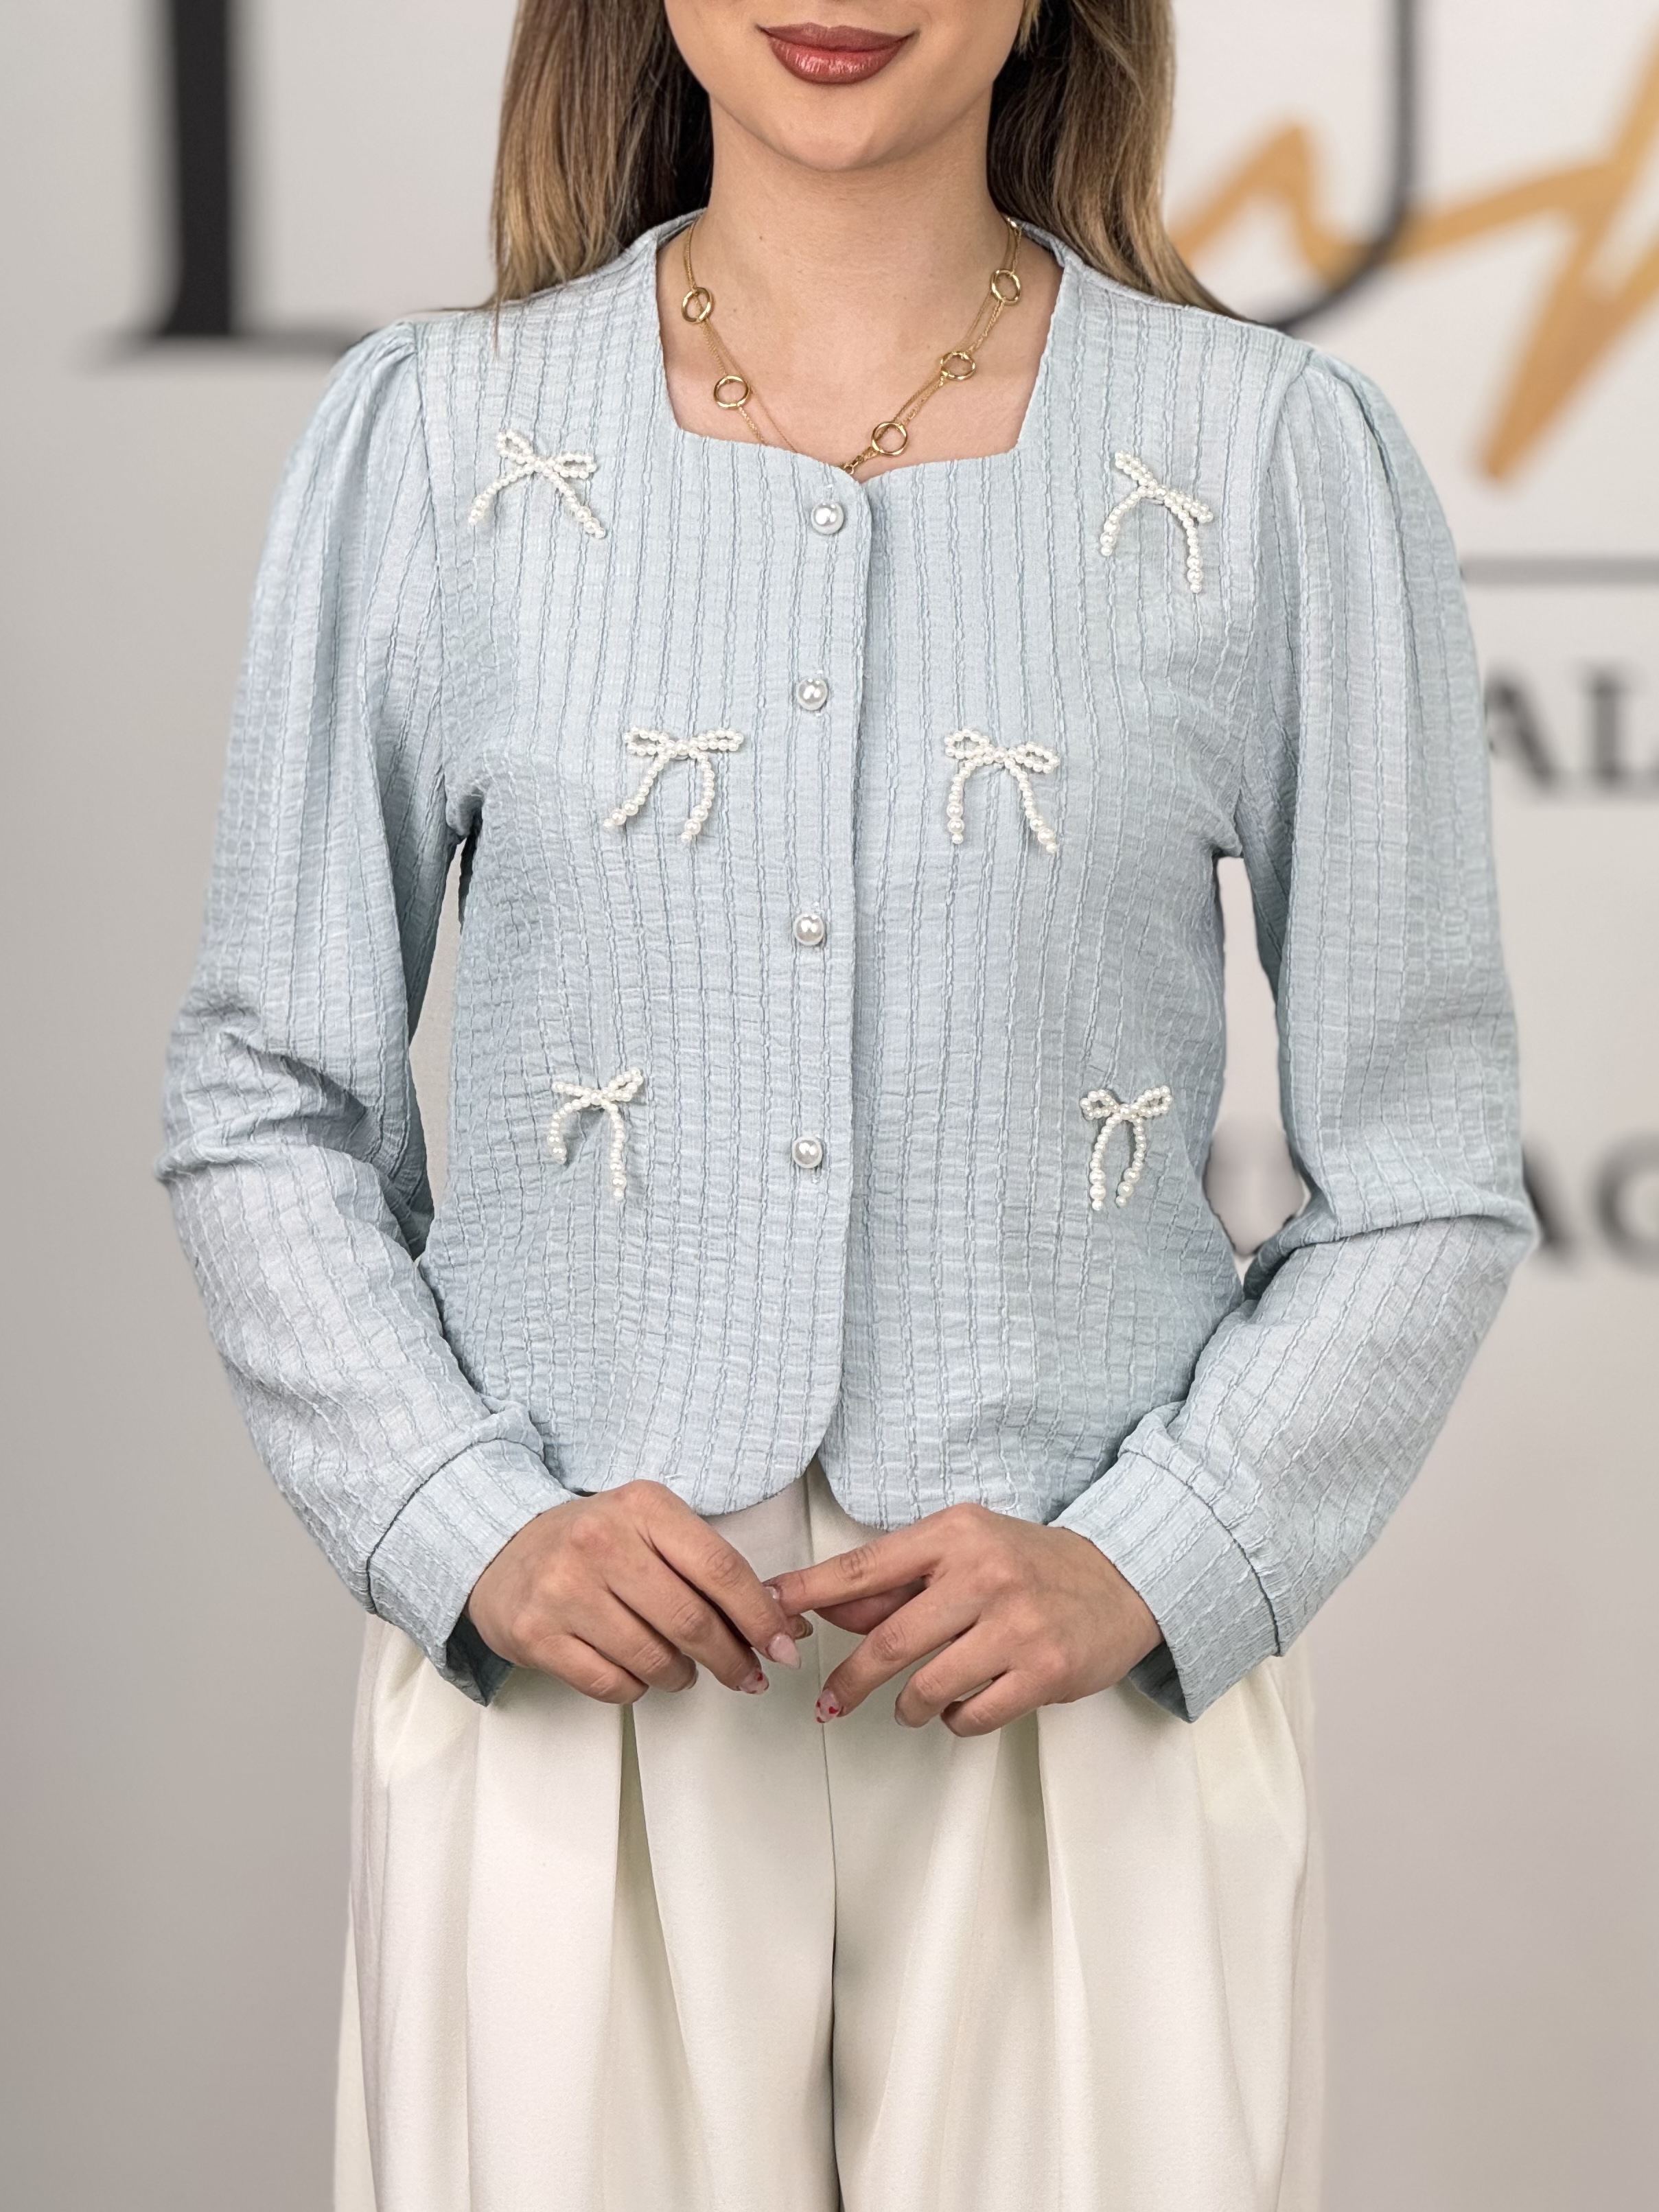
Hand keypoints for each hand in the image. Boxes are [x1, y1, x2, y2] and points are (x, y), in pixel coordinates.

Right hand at [465, 1479, 810, 1703]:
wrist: (500, 1547)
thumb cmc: (590, 1539)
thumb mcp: (648, 1525)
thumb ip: (706, 1563)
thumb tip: (776, 1616)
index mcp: (641, 1506)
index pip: (719, 1567)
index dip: (760, 1614)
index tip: (784, 1644)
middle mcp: (600, 1543)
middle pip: (691, 1620)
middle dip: (732, 1658)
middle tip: (748, 1673)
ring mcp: (564, 1591)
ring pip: (654, 1659)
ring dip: (683, 1675)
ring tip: (686, 1669)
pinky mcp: (537, 1636)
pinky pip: (612, 1684)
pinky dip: (638, 1687)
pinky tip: (639, 1671)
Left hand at [769, 1504, 1162, 1735]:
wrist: (1120, 1580)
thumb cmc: (1028, 1565)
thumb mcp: (962, 1551)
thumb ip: (897, 1581)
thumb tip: (821, 1606)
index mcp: (954, 1535)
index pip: (864, 1567)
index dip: (809, 1591)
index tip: (770, 1608)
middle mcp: (983, 1575)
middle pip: (889, 1642)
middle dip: (848, 1681)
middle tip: (830, 1702)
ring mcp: (1016, 1625)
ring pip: (927, 1687)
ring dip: (908, 1706)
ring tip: (912, 1703)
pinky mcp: (1044, 1671)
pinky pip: (972, 1716)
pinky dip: (955, 1721)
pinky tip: (963, 1705)